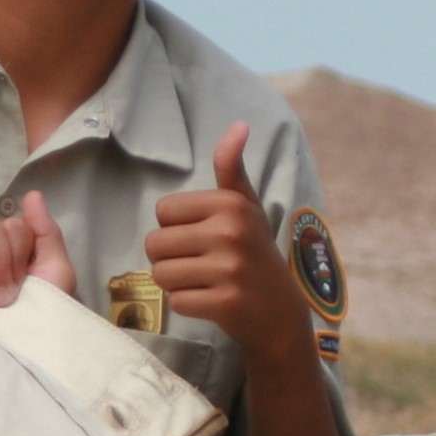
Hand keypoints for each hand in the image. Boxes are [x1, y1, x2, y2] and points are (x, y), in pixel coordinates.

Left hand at [144, 123, 312, 350]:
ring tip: (203, 281)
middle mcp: (230, 232)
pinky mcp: (225, 303)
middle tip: (200, 264)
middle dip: (169, 258)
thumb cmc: (255, 251)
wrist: (280, 310)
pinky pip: (176, 302)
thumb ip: (231, 168)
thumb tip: (238, 125)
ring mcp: (229, 270)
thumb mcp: (246, 206)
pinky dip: (188, 305)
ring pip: (161, 274)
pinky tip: (211, 301)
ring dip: (175, 283)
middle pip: (155, 244)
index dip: (174, 228)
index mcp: (230, 204)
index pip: (163, 211)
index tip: (201, 238)